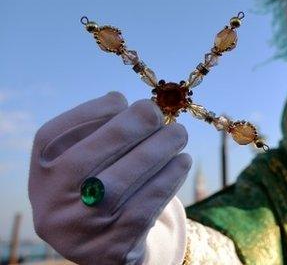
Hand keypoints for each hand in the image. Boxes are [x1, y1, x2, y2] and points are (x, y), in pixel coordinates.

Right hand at [29, 92, 191, 264]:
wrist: (113, 246)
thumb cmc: (105, 187)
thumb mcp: (89, 163)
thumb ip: (100, 132)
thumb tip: (127, 104)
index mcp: (42, 176)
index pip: (52, 138)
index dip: (88, 114)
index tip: (123, 100)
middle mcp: (51, 205)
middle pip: (83, 161)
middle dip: (126, 129)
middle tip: (158, 113)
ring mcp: (80, 230)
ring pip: (117, 184)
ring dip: (155, 151)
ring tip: (178, 134)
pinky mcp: (112, 247)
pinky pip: (143, 207)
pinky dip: (167, 179)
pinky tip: (182, 161)